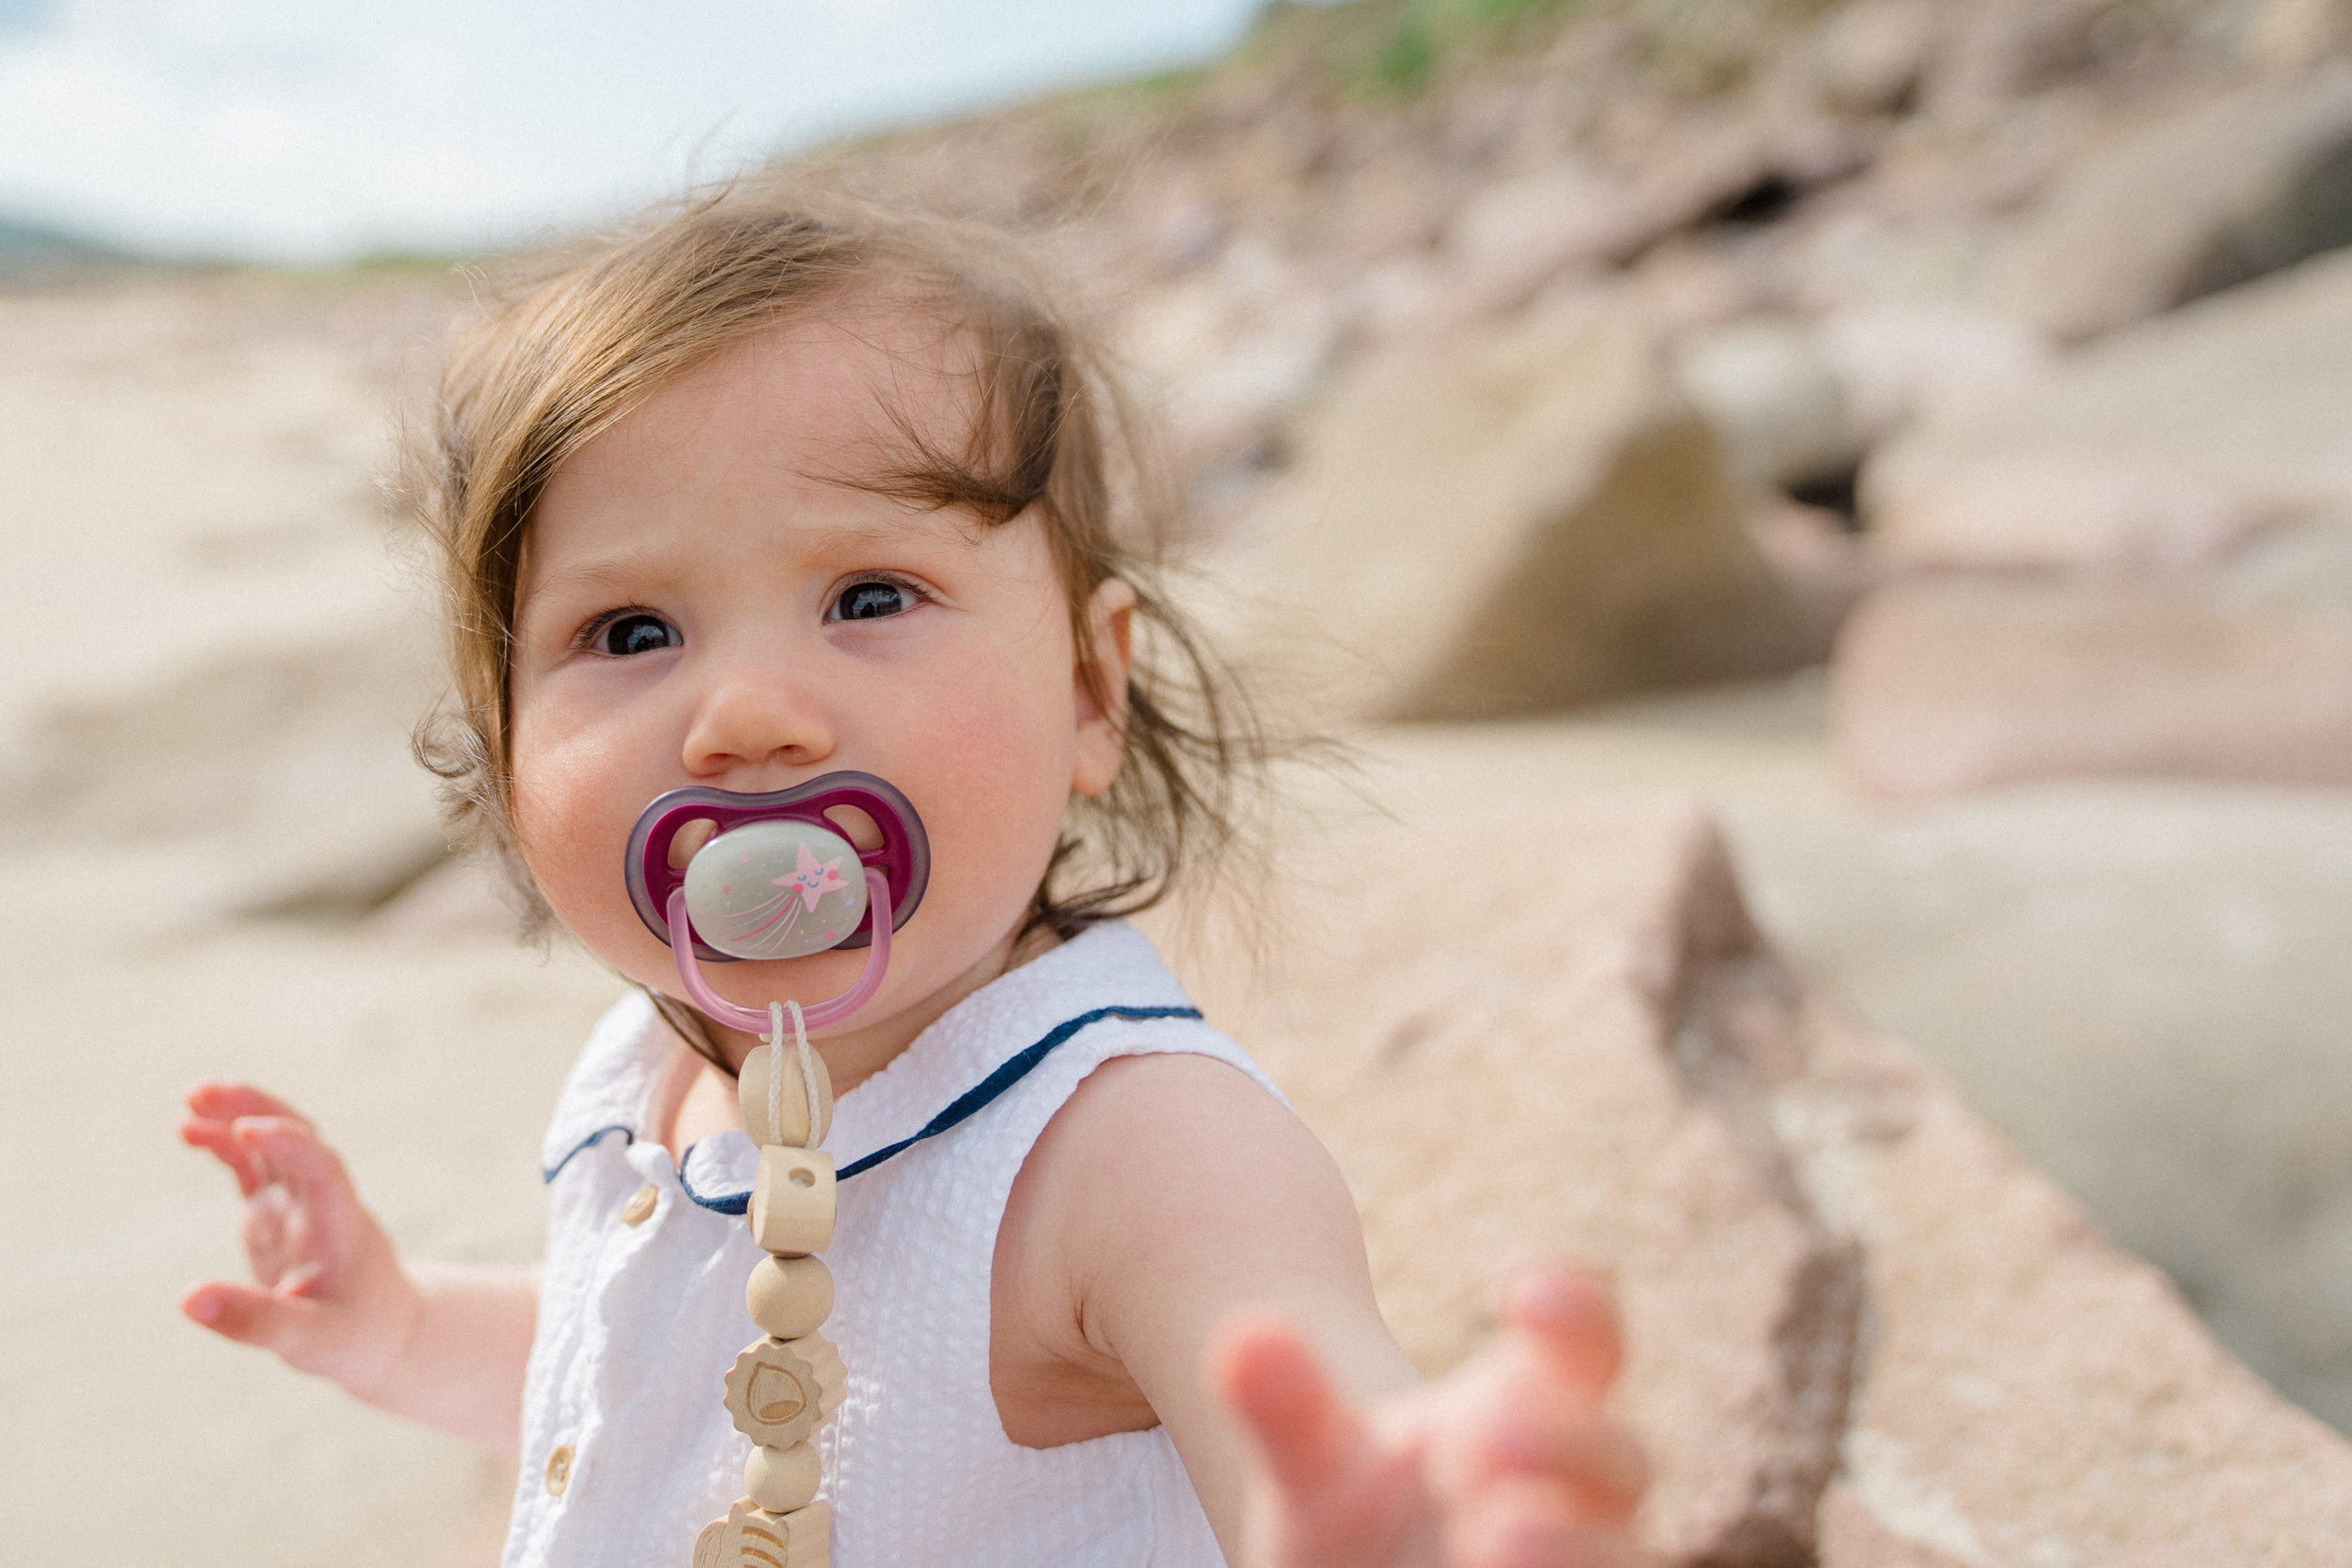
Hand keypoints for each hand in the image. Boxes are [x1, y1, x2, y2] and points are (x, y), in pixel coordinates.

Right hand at [179, 1083, 422, 1400]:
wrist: (381, 1333)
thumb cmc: (353, 1338)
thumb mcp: (309, 1342)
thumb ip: (255, 1322)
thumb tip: (188, 1301)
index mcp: (341, 1225)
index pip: (322, 1169)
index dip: (289, 1144)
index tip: (247, 1130)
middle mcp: (322, 1203)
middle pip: (298, 1137)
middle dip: (256, 1109)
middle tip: (204, 1091)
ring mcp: (298, 1203)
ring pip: (272, 1146)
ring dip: (238, 1117)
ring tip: (191, 1098)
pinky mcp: (276, 1213)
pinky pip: (253, 1168)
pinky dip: (226, 1147)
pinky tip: (189, 1131)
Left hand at [1212, 1260, 1650, 1567]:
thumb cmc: (1356, 1513)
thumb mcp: (1312, 1461)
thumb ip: (1286, 1405)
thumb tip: (1244, 1334)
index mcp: (1531, 1409)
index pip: (1588, 1343)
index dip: (1577, 1311)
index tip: (1516, 1291)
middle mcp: (1576, 1493)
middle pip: (1617, 1457)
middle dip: (1564, 1442)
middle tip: (1479, 1437)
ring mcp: (1583, 1566)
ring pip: (1628, 1555)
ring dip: (1574, 1543)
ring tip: (1492, 1536)